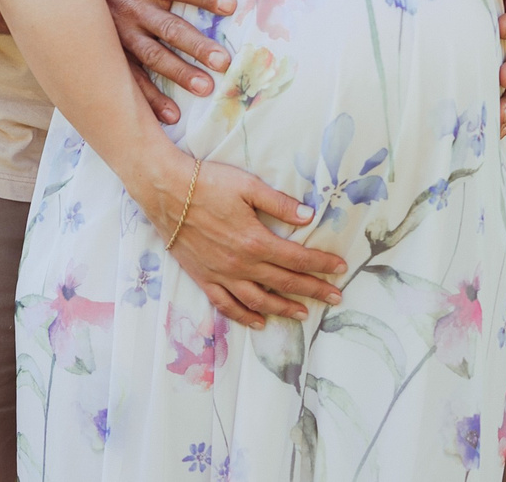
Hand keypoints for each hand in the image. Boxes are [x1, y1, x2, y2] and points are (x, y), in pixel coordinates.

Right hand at [89, 0, 233, 126]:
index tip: (230, 5)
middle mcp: (132, 8)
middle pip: (168, 27)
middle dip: (196, 44)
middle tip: (222, 60)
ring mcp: (120, 34)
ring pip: (152, 56)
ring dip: (178, 73)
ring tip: (205, 88)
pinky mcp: (111, 54)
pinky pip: (130, 78)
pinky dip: (149, 98)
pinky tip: (171, 114)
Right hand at [140, 149, 345, 327]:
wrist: (165, 191)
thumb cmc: (206, 183)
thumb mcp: (247, 185)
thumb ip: (279, 203)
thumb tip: (309, 217)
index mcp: (256, 240)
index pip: (298, 258)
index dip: (322, 264)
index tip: (340, 268)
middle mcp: (241, 263)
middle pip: (285, 283)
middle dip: (314, 290)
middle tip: (335, 297)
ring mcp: (221, 274)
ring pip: (259, 300)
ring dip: (284, 308)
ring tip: (303, 313)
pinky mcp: (203, 277)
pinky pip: (226, 304)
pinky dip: (244, 316)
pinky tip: (258, 321)